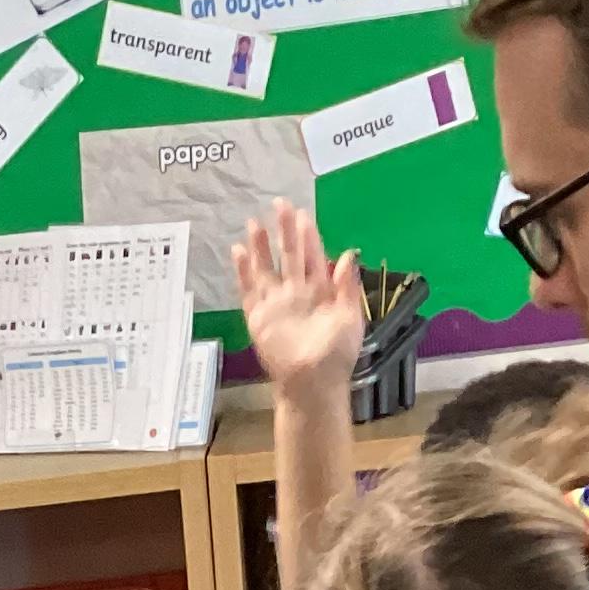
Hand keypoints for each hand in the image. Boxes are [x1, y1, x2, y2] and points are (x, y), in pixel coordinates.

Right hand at [232, 200, 365, 397]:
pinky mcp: (258, 318)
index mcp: (320, 291)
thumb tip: (348, 253)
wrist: (312, 384)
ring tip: (254, 223)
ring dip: (260, 246)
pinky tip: (238, 251)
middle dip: (284, 230)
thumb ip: (347, 286)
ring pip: (266, 268)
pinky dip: (242, 272)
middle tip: (279, 204)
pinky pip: (248, 290)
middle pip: (288, 255)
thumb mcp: (350, 317)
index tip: (303, 214)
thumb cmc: (336, 355)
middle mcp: (296, 293)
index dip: (308, 235)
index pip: (312, 256)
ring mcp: (275, 304)